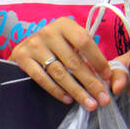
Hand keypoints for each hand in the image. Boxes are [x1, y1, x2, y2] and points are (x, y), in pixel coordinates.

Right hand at [9, 17, 129, 108]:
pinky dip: (57, 90)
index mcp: (64, 24)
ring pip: (60, 72)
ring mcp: (34, 45)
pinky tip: (68, 99)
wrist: (23, 48)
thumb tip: (104, 77)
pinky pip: (42, 78)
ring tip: (89, 103)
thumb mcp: (68, 42)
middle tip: (103, 99)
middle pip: (74, 61)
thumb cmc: (54, 46)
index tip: (107, 77)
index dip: (98, 60)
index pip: (84, 41)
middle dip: (91, 82)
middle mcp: (48, 32)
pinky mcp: (22, 58)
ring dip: (77, 91)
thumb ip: (83, 54)